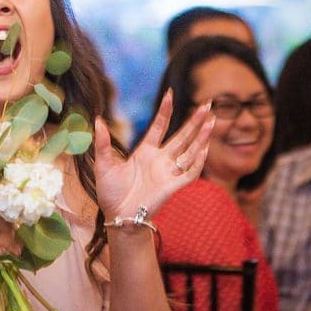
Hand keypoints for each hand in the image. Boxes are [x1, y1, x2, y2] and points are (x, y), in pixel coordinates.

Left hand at [94, 89, 215, 219]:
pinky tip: (204, 148)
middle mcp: (160, 160)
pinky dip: (198, 161)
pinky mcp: (173, 186)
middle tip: (208, 104)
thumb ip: (103, 143)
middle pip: (182, 136)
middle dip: (194, 121)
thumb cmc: (111, 192)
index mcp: (145, 152)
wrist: (117, 216)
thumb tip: (98, 120)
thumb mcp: (103, 164)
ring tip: (212, 120)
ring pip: (190, 151)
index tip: (170, 94)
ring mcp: (168, 172)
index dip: (165, 111)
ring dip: (201, 137)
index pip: (159, 127)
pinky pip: (190, 172)